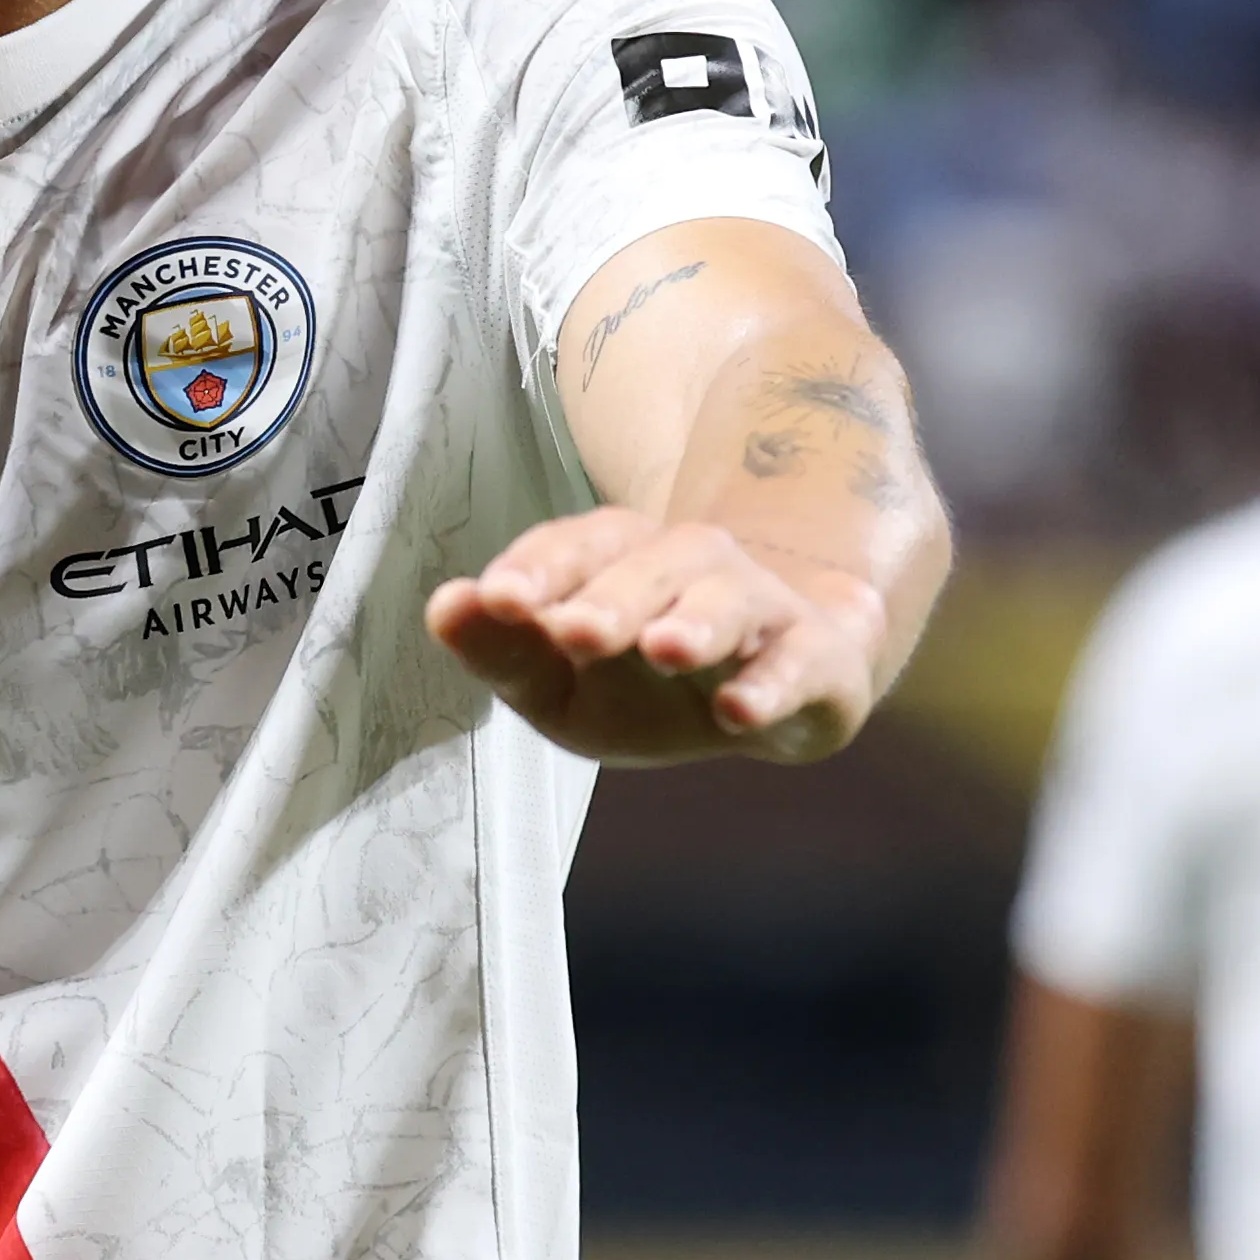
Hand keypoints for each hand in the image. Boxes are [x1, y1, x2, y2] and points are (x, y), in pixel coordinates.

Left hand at [427, 510, 887, 765]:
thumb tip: (443, 609)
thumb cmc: (645, 684)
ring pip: (727, 598)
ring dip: (696, 621)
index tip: (497, 599)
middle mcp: (687, 566)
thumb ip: (504, 652)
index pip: (572, 549)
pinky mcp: (815, 658)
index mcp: (615, 560)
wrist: (776, 690)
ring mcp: (757, 607)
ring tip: (664, 650)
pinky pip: (799, 662)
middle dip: (610, 596)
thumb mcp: (563, 683)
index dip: (536, 571)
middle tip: (574, 632)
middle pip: (648, 565)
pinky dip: (772, 684)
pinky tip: (740, 711)